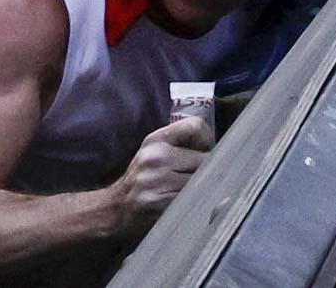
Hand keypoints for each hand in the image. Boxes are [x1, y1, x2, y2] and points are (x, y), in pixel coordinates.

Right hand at [109, 116, 213, 235]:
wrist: (114, 210)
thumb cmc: (142, 182)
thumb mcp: (153, 155)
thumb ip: (180, 147)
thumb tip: (221, 150)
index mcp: (155, 140)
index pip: (196, 126)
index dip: (207, 140)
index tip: (204, 153)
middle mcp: (155, 156)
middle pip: (206, 159)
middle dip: (211, 172)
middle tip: (204, 181)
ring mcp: (156, 180)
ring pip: (203, 181)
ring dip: (207, 191)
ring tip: (197, 196)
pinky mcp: (159, 202)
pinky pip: (195, 200)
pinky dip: (200, 205)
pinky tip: (191, 208)